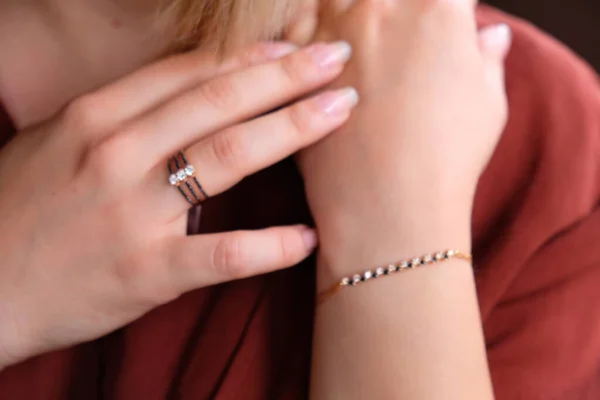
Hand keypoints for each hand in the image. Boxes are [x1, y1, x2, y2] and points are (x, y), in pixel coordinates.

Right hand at [0, 41, 355, 367]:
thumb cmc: (24, 209)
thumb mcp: (62, 140)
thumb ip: (126, 116)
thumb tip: (190, 92)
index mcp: (98, 115)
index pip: (190, 72)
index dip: (251, 57)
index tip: (295, 47)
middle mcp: (118, 153)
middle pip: (220, 102)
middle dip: (287, 77)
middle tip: (337, 60)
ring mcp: (133, 212)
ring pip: (228, 157)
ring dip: (292, 128)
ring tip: (340, 111)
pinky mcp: (144, 272)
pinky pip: (221, 254)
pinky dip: (270, 247)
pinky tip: (307, 238)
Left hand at [298, 0, 510, 274]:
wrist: (388, 204)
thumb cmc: (448, 157)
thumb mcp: (489, 104)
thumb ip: (487, 56)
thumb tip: (492, 34)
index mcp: (437, 8)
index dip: (449, 12)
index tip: (447, 34)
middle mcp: (382, 7)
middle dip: (401, 12)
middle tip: (405, 50)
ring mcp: (334, 32)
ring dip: (352, 13)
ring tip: (363, 45)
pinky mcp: (299, 62)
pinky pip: (299, 26)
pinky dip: (312, 32)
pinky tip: (326, 57)